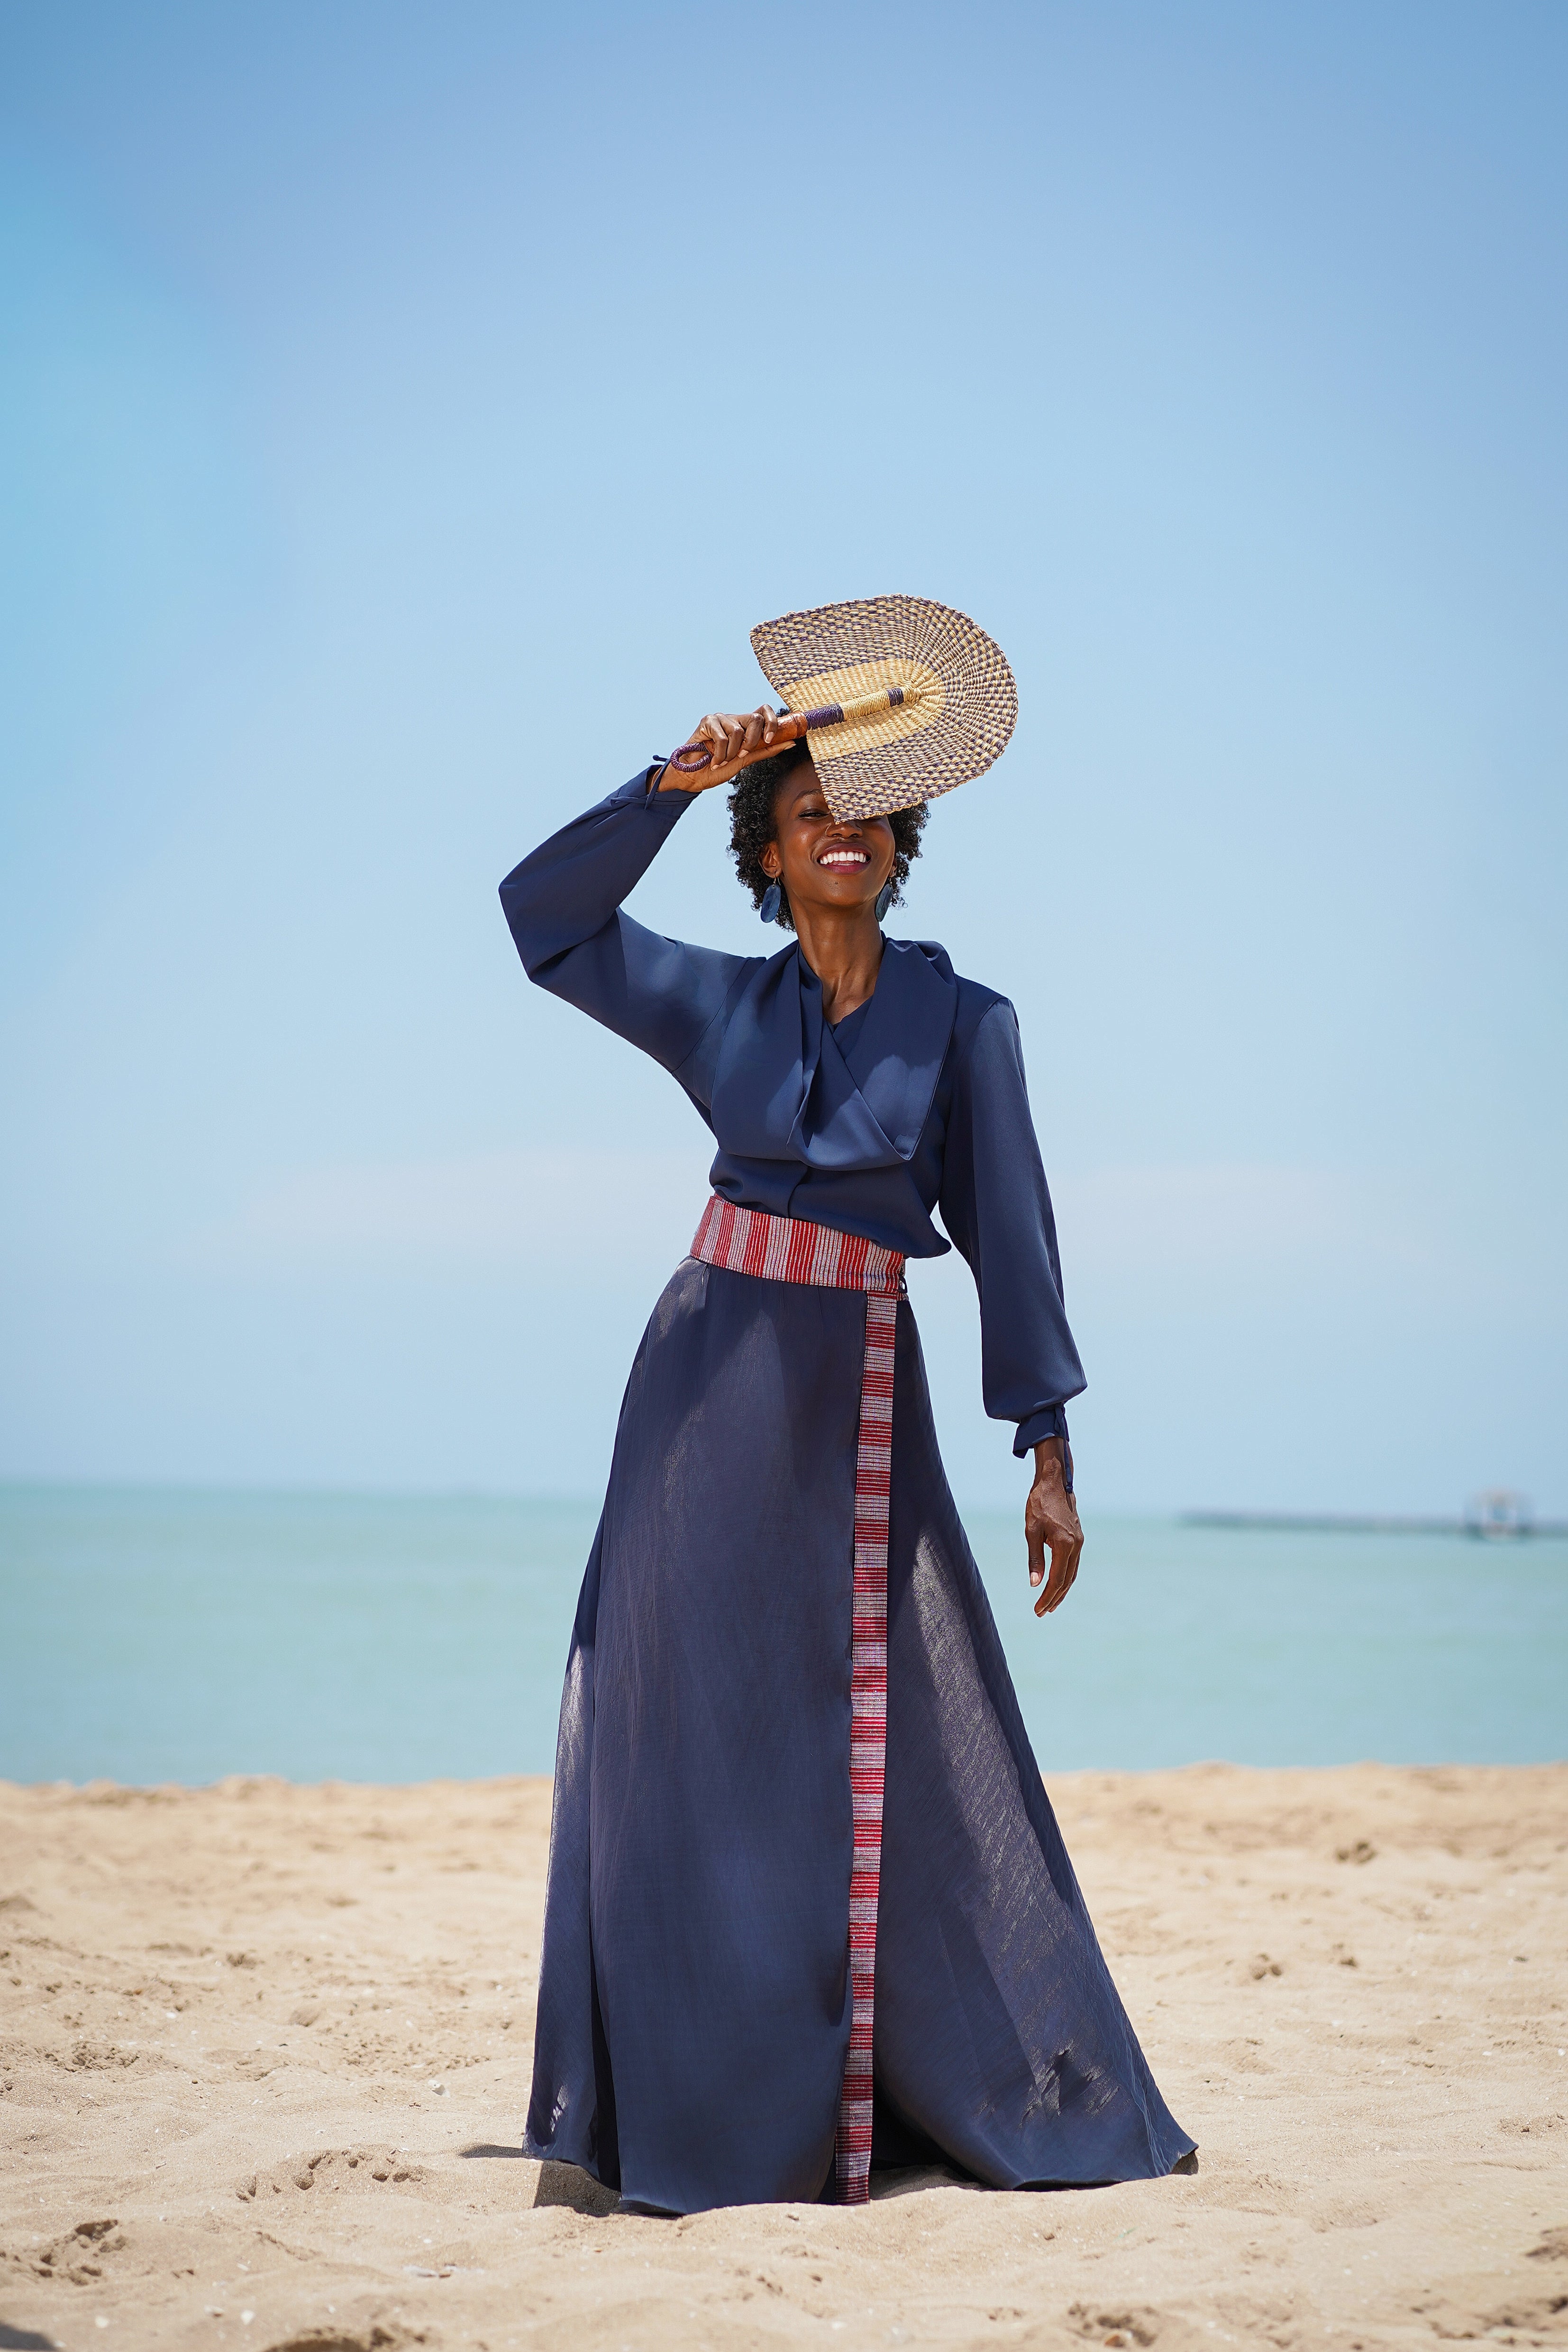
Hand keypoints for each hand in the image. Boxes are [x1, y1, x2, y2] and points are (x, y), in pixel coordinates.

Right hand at [659, 705, 783, 793]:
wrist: (694, 777)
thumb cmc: (717, 768)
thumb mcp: (746, 760)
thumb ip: (766, 750)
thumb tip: (790, 742)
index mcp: (744, 725)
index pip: (764, 711)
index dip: (772, 722)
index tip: (770, 739)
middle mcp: (733, 718)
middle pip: (755, 717)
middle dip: (752, 742)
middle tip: (740, 756)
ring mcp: (720, 718)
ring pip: (738, 731)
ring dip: (731, 753)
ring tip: (722, 760)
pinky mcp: (707, 722)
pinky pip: (722, 737)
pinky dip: (719, 754)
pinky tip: (713, 760)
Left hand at [1026, 1438, 1082, 1616]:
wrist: (1054, 1481)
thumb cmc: (1039, 1503)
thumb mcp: (1031, 1530)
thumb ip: (1034, 1558)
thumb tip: (1035, 1584)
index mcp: (1064, 1544)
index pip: (1057, 1579)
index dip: (1047, 1597)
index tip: (1038, 1610)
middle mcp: (1076, 1545)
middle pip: (1067, 1580)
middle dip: (1054, 1598)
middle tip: (1041, 1612)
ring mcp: (1079, 1542)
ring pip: (1072, 1573)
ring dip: (1062, 1590)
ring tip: (1050, 1604)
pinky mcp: (1078, 1538)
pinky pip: (1073, 1564)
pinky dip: (1065, 1577)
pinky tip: (1057, 1583)